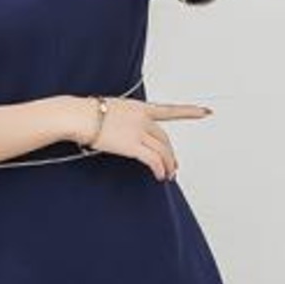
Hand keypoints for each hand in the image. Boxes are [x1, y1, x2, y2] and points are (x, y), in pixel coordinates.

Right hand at [77, 94, 212, 182]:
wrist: (78, 116)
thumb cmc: (86, 114)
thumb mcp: (109, 110)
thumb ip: (122, 119)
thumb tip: (119, 129)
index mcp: (140, 107)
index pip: (170, 110)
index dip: (190, 112)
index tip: (206, 112)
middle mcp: (143, 118)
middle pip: (165, 138)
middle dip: (171, 154)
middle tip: (174, 166)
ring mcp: (139, 131)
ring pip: (163, 151)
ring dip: (168, 165)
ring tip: (168, 175)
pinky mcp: (133, 145)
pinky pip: (153, 160)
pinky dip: (160, 169)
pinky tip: (160, 176)